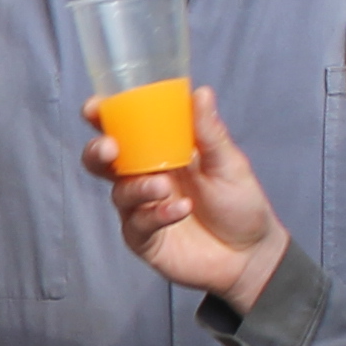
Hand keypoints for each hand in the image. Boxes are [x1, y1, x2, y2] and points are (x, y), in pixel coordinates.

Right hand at [83, 87, 290, 310]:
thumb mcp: (229, 163)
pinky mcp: (144, 239)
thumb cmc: (239, 203)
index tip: (94, 108)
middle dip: (98, 152)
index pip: (123, 130)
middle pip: (103, 162)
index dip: (102, 117)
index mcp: (159, 153)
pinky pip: (138, 224)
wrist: (251, 254)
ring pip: (119, 193)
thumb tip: (201, 92)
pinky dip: (156, 214)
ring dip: (137, 187)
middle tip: (111, 148)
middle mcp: (143, 178)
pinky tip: (180, 209)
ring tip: (163, 187)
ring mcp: (141, 210)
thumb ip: (209, 132)